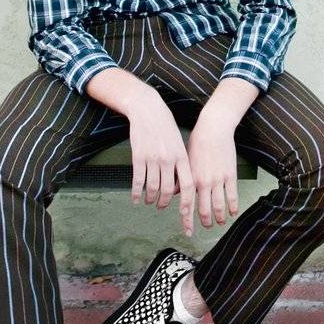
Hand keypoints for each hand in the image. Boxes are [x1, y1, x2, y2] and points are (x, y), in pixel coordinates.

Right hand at [127, 90, 195, 229]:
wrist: (147, 109)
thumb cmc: (165, 126)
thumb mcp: (178, 142)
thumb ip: (181, 162)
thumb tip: (181, 183)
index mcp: (181, 156)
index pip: (188, 185)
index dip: (187, 202)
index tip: (185, 213)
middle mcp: (168, 159)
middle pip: (168, 190)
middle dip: (165, 202)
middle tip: (161, 206)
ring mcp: (153, 158)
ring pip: (152, 187)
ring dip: (150, 198)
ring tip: (149, 201)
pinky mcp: (138, 156)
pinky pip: (138, 180)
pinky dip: (136, 192)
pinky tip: (135, 198)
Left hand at [184, 108, 239, 235]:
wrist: (213, 128)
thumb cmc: (198, 142)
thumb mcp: (185, 160)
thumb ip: (182, 179)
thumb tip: (177, 193)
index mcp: (191, 179)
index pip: (188, 206)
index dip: (187, 221)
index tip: (188, 231)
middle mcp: (203, 182)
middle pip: (204, 210)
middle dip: (205, 222)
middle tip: (206, 227)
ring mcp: (218, 180)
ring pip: (219, 206)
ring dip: (219, 218)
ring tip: (219, 223)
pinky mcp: (230, 175)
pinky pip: (232, 196)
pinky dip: (233, 207)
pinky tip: (233, 213)